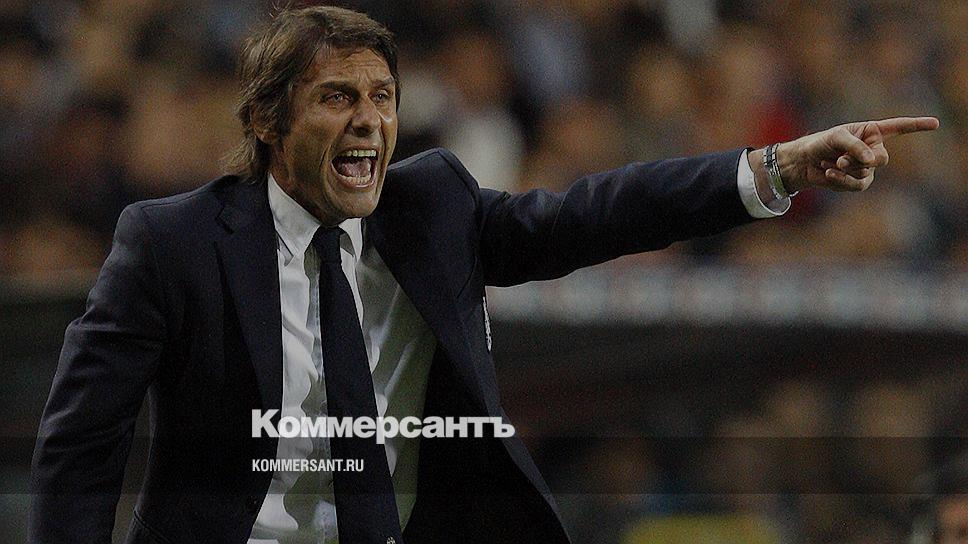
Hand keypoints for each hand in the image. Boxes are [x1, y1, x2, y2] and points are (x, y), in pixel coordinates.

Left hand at [748, 117, 938, 198]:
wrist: (804, 163)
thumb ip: (855, 145)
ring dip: (845, 169)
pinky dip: (841, 180)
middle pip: (882, 158)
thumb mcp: (836, 138)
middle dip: (861, 160)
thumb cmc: (820, 143)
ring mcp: (867, 167)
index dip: (917, 126)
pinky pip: (857, 184)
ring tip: (831, 163)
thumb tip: (873, 161)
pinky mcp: (858, 182)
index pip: (898, 127)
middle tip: (841, 158)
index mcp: (871, 131)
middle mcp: (873, 148)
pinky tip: (828, 174)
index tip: (936, 123)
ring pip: (867, 172)